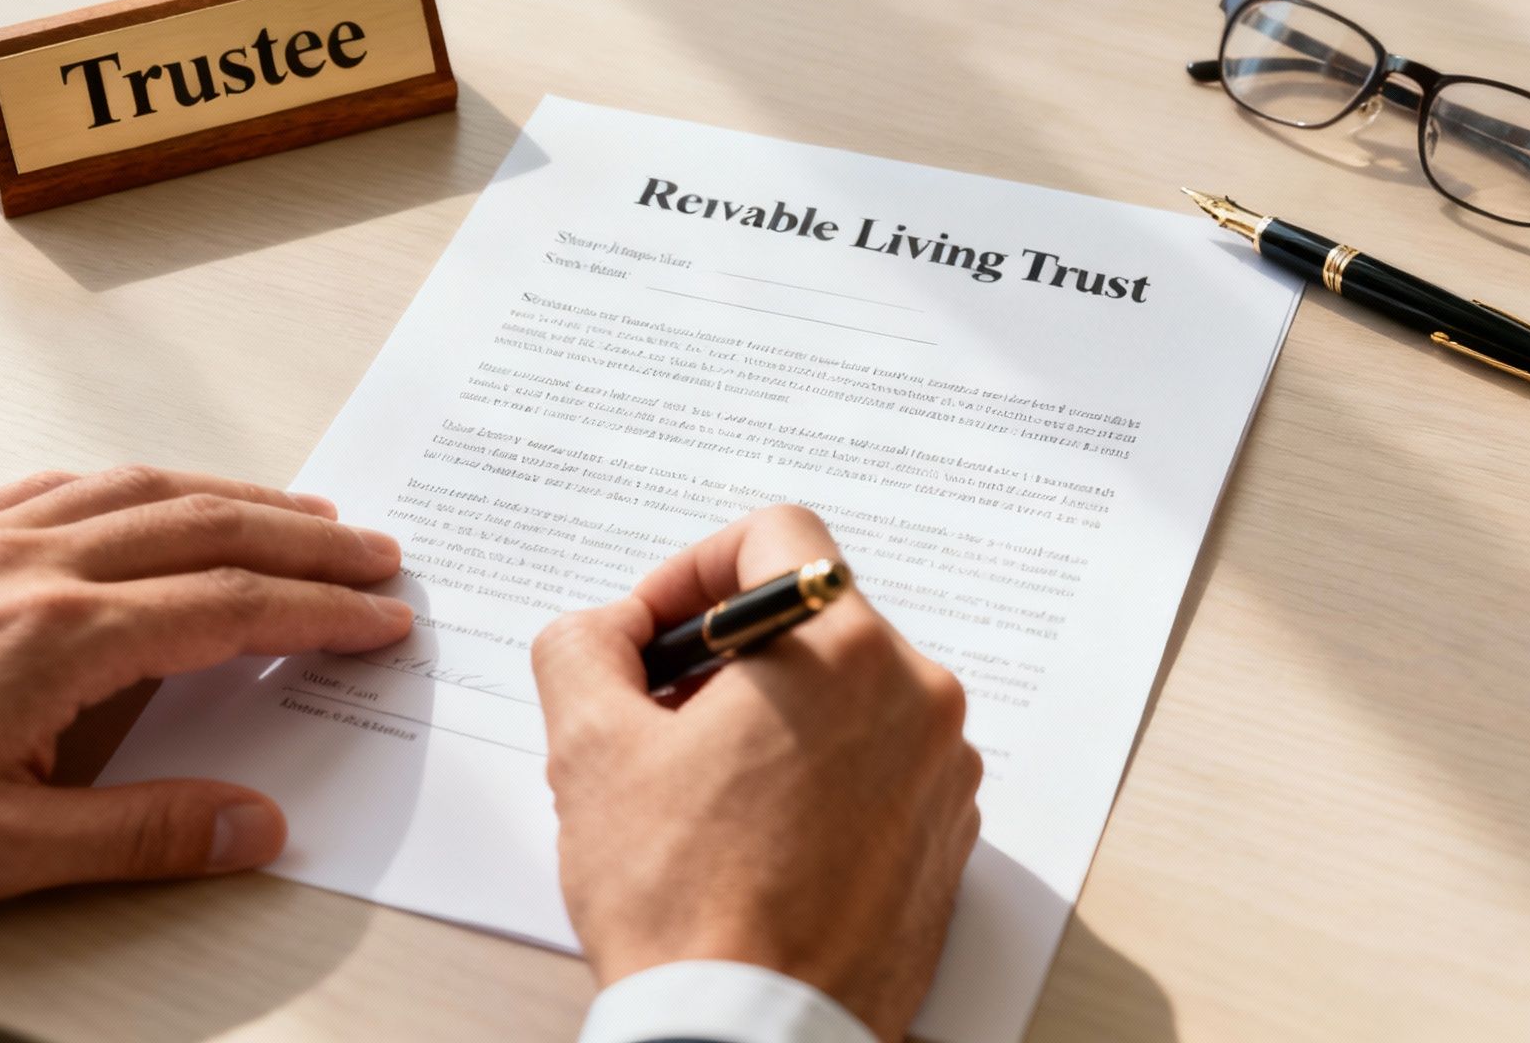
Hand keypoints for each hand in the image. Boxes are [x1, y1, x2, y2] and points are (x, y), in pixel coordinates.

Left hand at [0, 466, 412, 909]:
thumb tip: (253, 827)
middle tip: (374, 552)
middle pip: (206, 526)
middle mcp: (32, 566)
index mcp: (61, 639)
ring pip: (138, 488)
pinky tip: (151, 496)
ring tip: (295, 513)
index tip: (379, 616)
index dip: (320, 612)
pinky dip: (135, 484)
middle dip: (305, 539)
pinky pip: (59, 483)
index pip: (231, 607)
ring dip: (233, 494)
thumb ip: (142, 835)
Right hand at [532, 505, 981, 1040]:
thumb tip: (605, 630)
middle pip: (810, 620)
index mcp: (842, 650)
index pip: (777, 537)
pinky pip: (878, 763)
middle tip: (656, 716)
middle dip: (724, 656)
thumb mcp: (588, 747)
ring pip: (846, 694)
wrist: (749, 1035)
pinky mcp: (945, 836)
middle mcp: (917, 696)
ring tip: (699, 789)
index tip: (655, 630)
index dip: (693, 570)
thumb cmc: (683, 902)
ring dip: (770, 716)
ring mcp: (942, 772)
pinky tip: (753, 835)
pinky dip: (817, 773)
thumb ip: (584, 645)